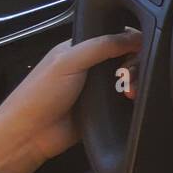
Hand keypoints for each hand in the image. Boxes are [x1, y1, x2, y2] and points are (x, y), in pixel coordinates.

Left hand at [0, 29, 141, 172]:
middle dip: (135, 64)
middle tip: (131, 74)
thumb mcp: (68, 62)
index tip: (143, 46)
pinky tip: (133, 99)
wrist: (29, 137)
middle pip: (125, 57)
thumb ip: (101, 46)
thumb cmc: (40, 95)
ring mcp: (97, 89)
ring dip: (136, 82)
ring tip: (131, 92)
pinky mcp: (104, 109)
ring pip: (128, 78)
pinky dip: (134, 98)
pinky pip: (126, 100)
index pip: (112, 36)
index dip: (130, 38)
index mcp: (78, 49)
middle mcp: (90, 67)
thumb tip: (136, 37)